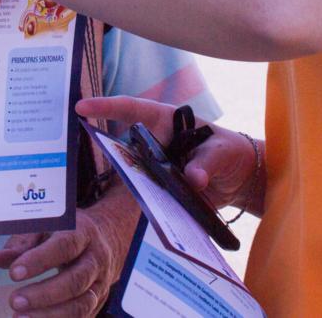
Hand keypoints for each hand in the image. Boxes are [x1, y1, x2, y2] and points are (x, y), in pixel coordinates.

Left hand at [0, 191, 134, 317]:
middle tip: (15, 301)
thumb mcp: (47, 227)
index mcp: (83, 233)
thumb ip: (23, 242)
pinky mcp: (98, 303)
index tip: (13, 273)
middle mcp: (96, 260)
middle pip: (75, 281)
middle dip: (43, 295)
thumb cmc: (67, 233)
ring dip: (50, 315)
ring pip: (81, 305)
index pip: (64, 247)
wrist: (106, 240)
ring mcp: (100, 284)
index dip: (39, 261)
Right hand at [76, 96, 259, 212]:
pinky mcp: (162, 191)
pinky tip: (148, 214)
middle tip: (87, 151)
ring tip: (127, 191)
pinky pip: (148, 197)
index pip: (132, 109)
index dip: (107, 106)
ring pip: (133, 174)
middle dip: (106, 148)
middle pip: (124, 144)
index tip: (82, 107)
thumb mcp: (224, 151)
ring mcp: (156, 168)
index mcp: (166, 121)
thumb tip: (193, 178)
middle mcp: (155, 144)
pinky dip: (145, 204)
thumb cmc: (230, 152)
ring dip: (129, 182)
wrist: (239, 180)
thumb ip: (208, 162)